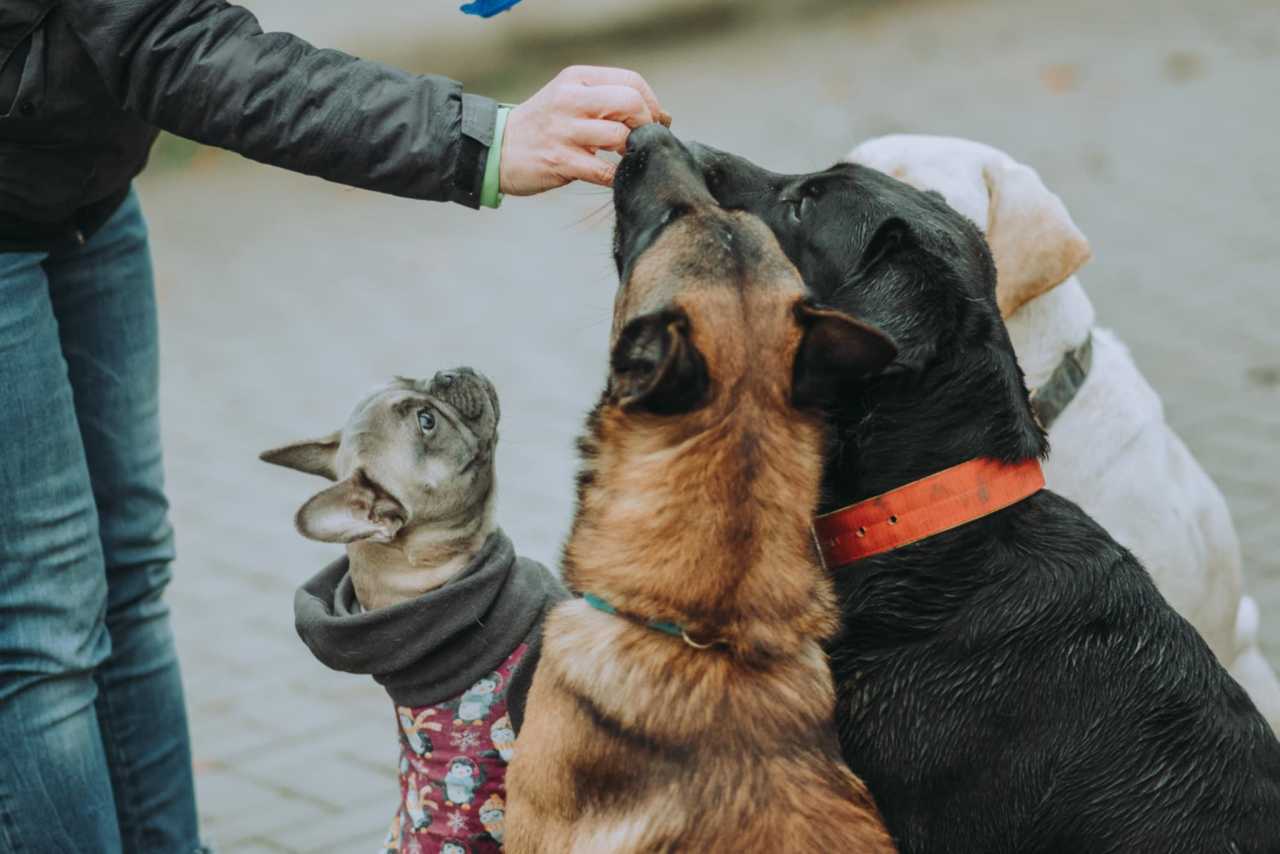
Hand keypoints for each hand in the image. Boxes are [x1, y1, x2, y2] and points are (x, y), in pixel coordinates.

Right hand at [499, 65, 671, 195]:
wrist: (496, 148)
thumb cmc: (542, 125)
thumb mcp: (569, 97)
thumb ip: (609, 101)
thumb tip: (661, 116)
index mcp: (576, 79)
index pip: (631, 81)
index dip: (651, 103)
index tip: (655, 121)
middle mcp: (570, 100)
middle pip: (630, 104)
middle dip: (647, 125)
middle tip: (643, 140)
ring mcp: (564, 131)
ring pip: (620, 137)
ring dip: (632, 152)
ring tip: (626, 158)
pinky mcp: (561, 161)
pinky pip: (605, 171)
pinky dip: (618, 175)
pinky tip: (615, 175)